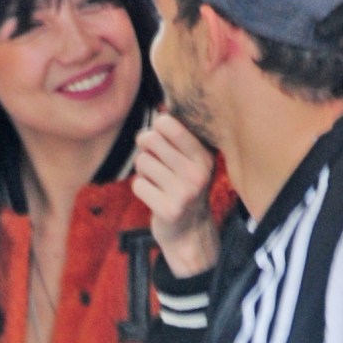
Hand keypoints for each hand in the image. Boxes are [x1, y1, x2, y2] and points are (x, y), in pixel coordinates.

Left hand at [132, 113, 218, 276]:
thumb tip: (159, 110)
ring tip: (156, 181)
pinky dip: (141, 189)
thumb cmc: (184, 188)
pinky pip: (138, 185)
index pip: (169, 124)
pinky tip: (154, 196)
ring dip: (143, 171)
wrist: (190, 233)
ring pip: (142, 162)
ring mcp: (184, 193)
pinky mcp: (168, 209)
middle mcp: (197, 173)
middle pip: (150, 140)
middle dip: (145, 149)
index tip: (161, 138)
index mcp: (204, 156)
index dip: (157, 128)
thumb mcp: (191, 161)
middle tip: (152, 160)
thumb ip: (178, 137)